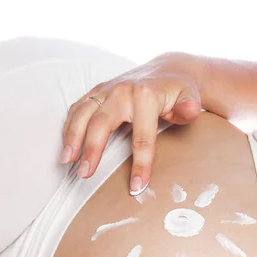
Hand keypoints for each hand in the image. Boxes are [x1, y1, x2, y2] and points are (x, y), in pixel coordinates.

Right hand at [60, 52, 202, 194]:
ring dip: (72, 137)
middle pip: (102, 123)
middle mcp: (123, 90)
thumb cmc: (179, 91)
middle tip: (85, 174)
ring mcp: (108, 89)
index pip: (142, 137)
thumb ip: (188, 107)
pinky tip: (67, 146)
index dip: (139, 164)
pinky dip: (69, 126)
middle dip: (92, 149)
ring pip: (83, 112)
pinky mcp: (98, 89)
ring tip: (67, 161)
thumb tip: (189, 110)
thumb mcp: (189, 98)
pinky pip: (78, 107)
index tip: (136, 187)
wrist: (168, 69)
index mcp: (146, 95)